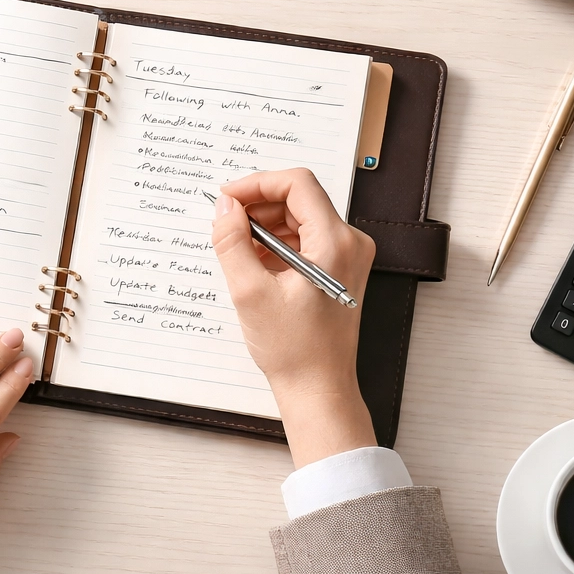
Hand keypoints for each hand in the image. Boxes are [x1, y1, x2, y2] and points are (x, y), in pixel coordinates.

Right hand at [211, 169, 378, 468]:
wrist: (318, 389)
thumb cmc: (294, 349)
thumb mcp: (249, 291)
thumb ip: (232, 241)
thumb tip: (223, 207)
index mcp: (336, 242)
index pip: (297, 184)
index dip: (257, 184)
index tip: (227, 198)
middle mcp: (349, 243)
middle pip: (298, 199)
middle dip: (258, 206)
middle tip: (226, 223)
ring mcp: (347, 256)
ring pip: (300, 217)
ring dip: (265, 226)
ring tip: (238, 250)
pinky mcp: (339, 269)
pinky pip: (305, 239)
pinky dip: (277, 243)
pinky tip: (255, 265)